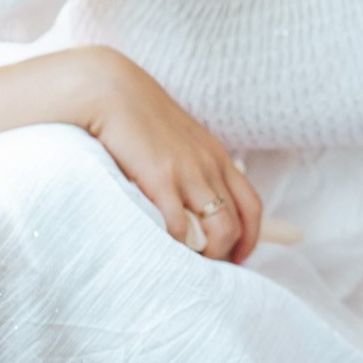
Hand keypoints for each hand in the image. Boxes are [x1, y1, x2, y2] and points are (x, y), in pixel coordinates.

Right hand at [67, 46, 264, 261]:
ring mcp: (188, 174)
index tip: (240, 257)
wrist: (111, 92)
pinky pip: (178, 227)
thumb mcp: (179, 141)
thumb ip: (192, 167)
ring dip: (207, 256)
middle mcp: (210, 167)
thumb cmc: (140, 120)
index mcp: (217, 157)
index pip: (251, 206)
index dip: (251, 238)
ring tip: (187, 266)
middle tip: (208, 270)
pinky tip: (163, 252)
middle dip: (227, 254)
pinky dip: (176, 246)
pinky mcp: (161, 180)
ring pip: (217, 231)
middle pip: (236, 224)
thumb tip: (196, 201)